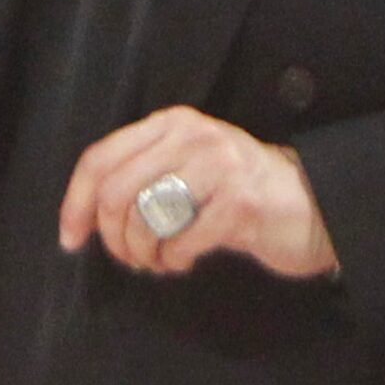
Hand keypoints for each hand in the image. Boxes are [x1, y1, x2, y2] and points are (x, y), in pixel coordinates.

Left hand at [58, 105, 340, 279]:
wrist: (314, 205)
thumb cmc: (236, 192)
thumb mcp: (185, 168)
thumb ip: (138, 178)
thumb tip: (83, 216)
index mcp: (169, 124)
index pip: (100, 158)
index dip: (76, 202)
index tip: (70, 237)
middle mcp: (192, 135)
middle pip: (116, 191)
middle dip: (112, 236)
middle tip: (127, 257)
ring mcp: (219, 165)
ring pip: (145, 216)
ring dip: (142, 251)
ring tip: (157, 260)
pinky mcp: (241, 202)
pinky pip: (182, 240)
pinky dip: (172, 259)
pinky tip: (182, 260)